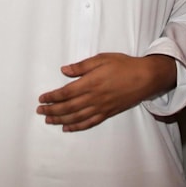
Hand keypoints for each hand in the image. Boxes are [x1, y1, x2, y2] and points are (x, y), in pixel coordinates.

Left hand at [36, 53, 175, 131]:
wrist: (145, 78)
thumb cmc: (124, 65)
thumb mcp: (102, 59)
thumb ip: (81, 66)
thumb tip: (64, 70)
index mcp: (90, 83)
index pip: (65, 93)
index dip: (52, 97)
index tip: (42, 99)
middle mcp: (94, 98)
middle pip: (68, 107)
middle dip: (52, 110)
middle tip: (40, 111)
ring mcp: (101, 107)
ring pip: (76, 117)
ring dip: (60, 120)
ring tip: (49, 120)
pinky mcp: (107, 113)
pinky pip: (89, 123)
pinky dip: (77, 127)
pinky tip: (67, 128)